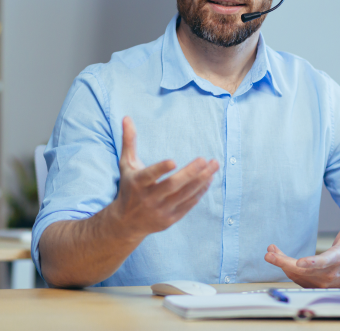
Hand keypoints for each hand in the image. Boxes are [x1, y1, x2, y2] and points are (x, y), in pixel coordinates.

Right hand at [110, 116, 218, 238]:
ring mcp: (160, 210)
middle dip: (191, 173)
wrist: (126, 223)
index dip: (160, 169)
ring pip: (184, 195)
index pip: (149, 176)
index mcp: (137, 183)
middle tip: (206, 159)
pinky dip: (199, 192)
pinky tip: (208, 180)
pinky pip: (188, 205)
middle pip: (173, 185)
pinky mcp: (170, 219)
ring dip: (201, 181)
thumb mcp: (126, 165)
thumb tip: (127, 117)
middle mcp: (148, 198)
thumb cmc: (128, 187)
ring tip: (214, 166)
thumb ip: (129, 141)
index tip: (173, 161)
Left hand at [264, 195, 339, 287]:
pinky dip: (285, 268)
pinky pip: (296, 278)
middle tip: (269, 255)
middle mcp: (329, 273)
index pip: (324, 262)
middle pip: (304, 271)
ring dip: (281, 263)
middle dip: (284, 263)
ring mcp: (321, 282)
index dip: (311, 263)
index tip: (299, 262)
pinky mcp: (314, 285)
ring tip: (270, 251)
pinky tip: (277, 257)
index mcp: (338, 259)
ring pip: (297, 274)